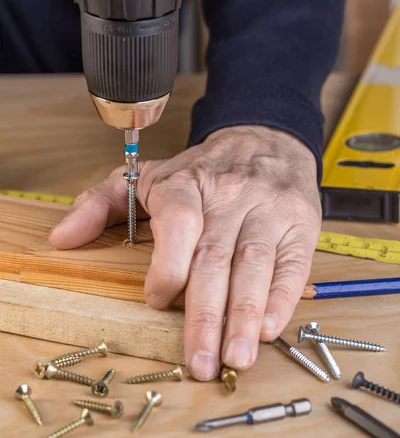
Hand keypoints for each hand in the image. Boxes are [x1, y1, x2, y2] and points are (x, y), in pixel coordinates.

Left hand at [49, 126, 320, 379]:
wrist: (264, 139)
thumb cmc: (201, 170)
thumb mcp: (146, 175)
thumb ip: (101, 204)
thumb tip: (62, 238)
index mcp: (186, 184)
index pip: (179, 223)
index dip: (169, 266)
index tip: (157, 300)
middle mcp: (229, 195)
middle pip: (216, 257)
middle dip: (206, 314)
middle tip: (200, 361)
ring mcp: (267, 209)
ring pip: (254, 264)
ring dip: (245, 314)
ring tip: (236, 357)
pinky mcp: (298, 223)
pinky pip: (292, 263)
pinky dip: (282, 297)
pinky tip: (269, 328)